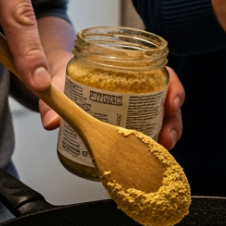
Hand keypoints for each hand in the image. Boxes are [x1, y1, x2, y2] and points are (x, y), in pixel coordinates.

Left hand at [38, 64, 184, 150]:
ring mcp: (137, 108)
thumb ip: (56, 99)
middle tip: (166, 137)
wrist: (60, 81)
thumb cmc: (69, 75)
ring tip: (162, 149)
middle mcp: (139, 88)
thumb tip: (52, 122)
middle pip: (168, 101)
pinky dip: (154, 145)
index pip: (163, 75)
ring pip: (164, 120)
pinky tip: (152, 155)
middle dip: (173, 122)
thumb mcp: (61, 79)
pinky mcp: (131, 125)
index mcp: (130, 69)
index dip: (173, 89)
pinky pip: (150, 134)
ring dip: (167, 135)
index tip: (171, 103)